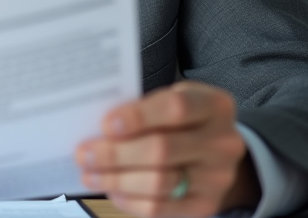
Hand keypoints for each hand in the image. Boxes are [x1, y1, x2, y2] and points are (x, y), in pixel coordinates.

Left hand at [74, 81, 260, 217]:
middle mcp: (223, 142)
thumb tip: (97, 128)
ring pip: (159, 182)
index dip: (138, 117)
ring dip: (116, 179)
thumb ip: (143, 109)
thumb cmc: (182, 120)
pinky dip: (129, 200)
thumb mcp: (172, 100)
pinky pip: (161, 208)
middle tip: (84, 154)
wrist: (216, 151)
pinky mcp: (205, 204)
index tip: (105, 125)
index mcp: (214, 106)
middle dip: (116, 154)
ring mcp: (217, 177)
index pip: (176, 108)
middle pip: (163, 150)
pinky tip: (111, 190)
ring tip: (89, 174)